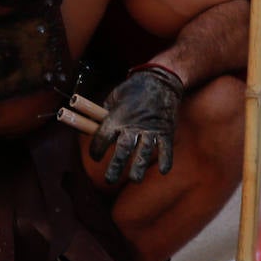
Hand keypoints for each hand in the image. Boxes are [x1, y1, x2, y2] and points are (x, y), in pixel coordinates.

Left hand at [89, 66, 184, 183]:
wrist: (161, 80)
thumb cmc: (134, 88)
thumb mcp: (114, 96)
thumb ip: (105, 113)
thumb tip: (94, 126)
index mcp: (118, 117)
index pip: (103, 138)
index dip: (96, 149)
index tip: (95, 156)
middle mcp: (134, 125)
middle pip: (123, 151)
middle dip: (115, 167)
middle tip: (109, 180)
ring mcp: (151, 129)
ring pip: (144, 152)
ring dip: (139, 168)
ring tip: (134, 179)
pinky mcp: (166, 130)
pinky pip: (166, 148)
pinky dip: (166, 160)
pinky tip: (162, 171)